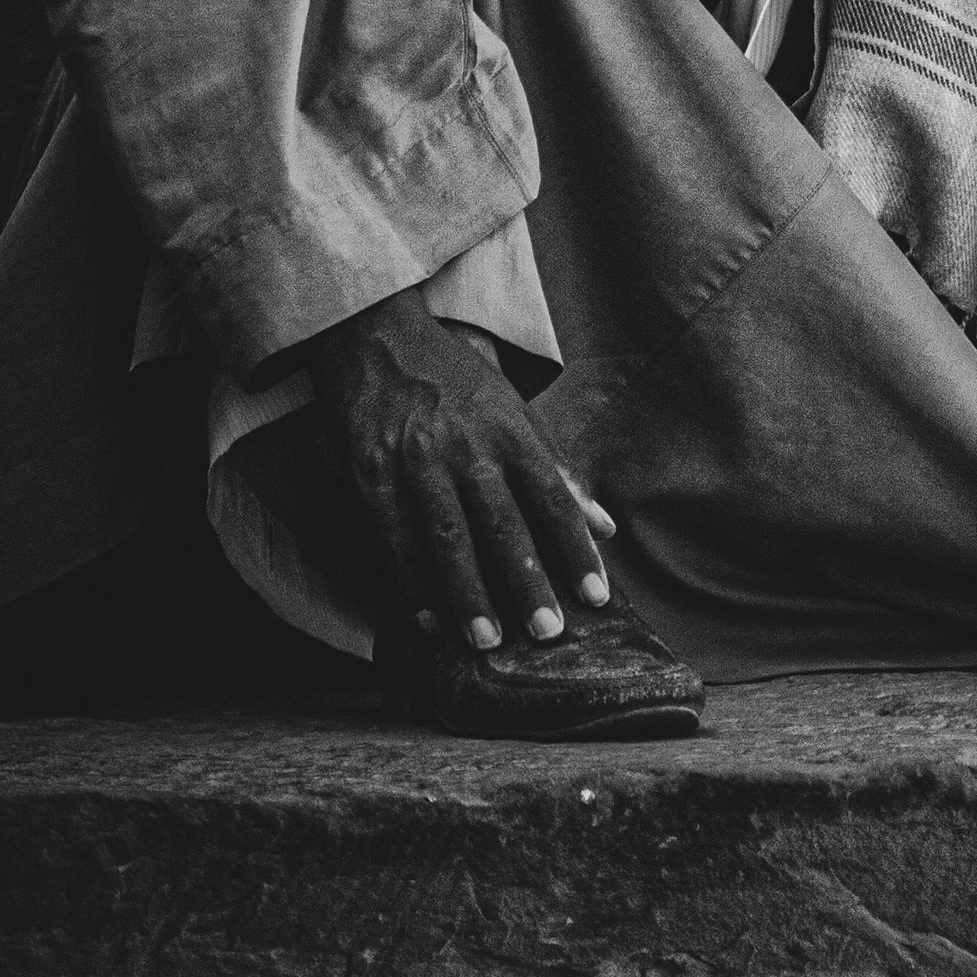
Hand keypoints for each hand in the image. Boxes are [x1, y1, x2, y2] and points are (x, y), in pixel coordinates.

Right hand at [307, 286, 616, 650]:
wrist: (377, 336)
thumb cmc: (454, 381)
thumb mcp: (513, 412)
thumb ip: (557, 471)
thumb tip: (605, 526)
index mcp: (510, 432)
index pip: (553, 497)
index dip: (576, 549)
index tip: (597, 597)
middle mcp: (468, 447)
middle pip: (504, 523)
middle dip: (527, 581)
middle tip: (546, 632)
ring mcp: (417, 459)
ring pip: (449, 536)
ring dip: (469, 593)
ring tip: (488, 640)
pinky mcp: (371, 470)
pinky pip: (392, 535)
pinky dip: (409, 581)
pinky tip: (426, 618)